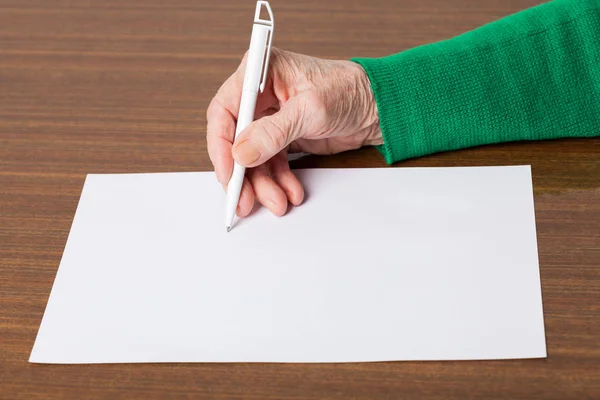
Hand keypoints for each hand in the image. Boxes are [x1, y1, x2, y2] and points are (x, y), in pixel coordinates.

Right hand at [206, 48, 381, 216]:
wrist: (378, 107)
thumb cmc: (350, 91)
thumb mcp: (311, 110)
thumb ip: (274, 132)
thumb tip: (241, 153)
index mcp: (260, 72)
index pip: (225, 110)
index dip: (221, 145)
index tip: (229, 173)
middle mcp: (261, 94)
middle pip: (235, 139)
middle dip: (242, 174)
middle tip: (245, 200)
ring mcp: (271, 117)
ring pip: (253, 157)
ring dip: (263, 183)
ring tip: (278, 201)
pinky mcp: (282, 136)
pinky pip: (270, 163)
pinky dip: (278, 180)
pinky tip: (290, 192)